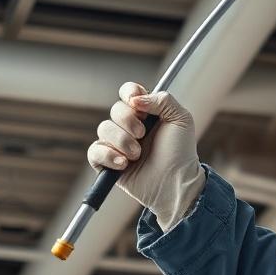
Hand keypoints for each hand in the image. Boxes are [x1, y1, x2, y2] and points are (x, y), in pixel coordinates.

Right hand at [88, 82, 206, 230]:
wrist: (176, 182)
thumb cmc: (181, 152)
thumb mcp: (181, 119)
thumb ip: (162, 100)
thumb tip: (136, 98)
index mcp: (147, 112)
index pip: (128, 92)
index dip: (129, 92)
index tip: (136, 103)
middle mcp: (130, 126)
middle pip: (115, 110)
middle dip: (128, 122)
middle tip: (143, 135)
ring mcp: (117, 144)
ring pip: (103, 129)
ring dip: (122, 141)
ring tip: (137, 155)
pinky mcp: (107, 163)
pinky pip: (94, 152)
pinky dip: (108, 156)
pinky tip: (123, 164)